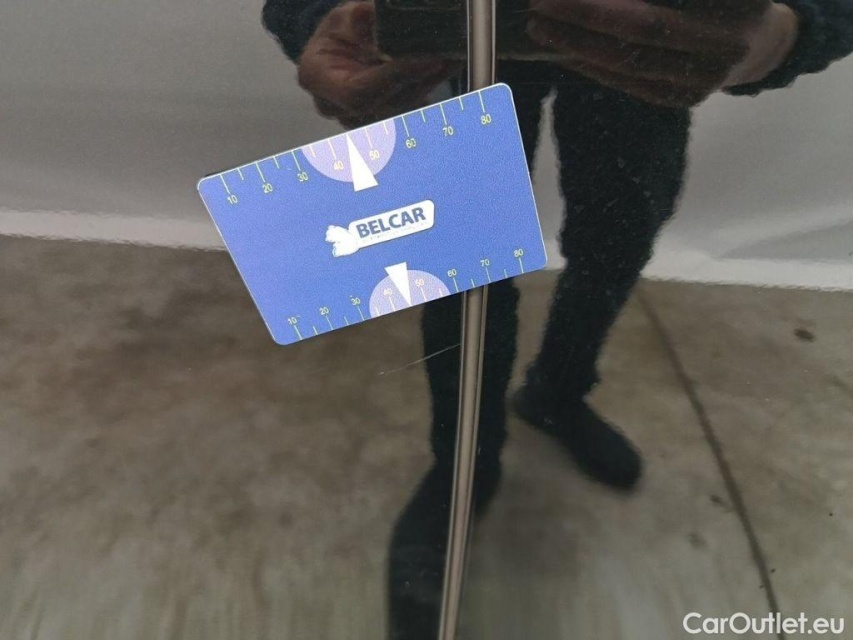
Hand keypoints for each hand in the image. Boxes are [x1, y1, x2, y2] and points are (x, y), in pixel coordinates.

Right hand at [297, 1, 457, 127]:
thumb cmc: (338, 32)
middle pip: (384, 103)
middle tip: (450, 56)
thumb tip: (372, 17)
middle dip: (420, 79)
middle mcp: (334, 106)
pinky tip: (445, 69)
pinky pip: (407, 108)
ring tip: (452, 59)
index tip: (428, 60)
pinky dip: (427, 88)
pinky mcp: (377, 119)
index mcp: (316, 78)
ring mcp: (355, 118)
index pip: (359, 90)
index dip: (396, 78)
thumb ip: (359, 19)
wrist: (336, 49)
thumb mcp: (343, 16)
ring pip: (400, 108)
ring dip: (429, 84)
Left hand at [527, 0, 799, 107]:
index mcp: (734, 6)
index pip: (655, 12)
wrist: (759, 40)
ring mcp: (704, 81)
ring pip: (630, 65)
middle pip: (640, 35)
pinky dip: (593, 66)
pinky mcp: (684, 100)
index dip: (604, 4)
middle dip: (583, 20)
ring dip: (578, 46)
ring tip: (541, 27)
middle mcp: (724, 46)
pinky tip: (565, 50)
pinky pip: (629, 84)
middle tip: (541, 5)